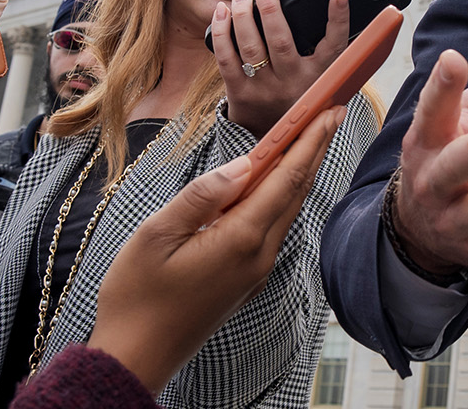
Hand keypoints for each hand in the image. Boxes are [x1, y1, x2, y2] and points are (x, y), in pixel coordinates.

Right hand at [87, 106, 347, 391]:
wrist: (137, 358)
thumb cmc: (137, 297)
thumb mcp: (157, 235)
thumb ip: (202, 195)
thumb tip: (243, 164)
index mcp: (240, 238)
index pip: (286, 178)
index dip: (310, 141)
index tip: (330, 109)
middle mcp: (258, 255)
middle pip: (295, 192)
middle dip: (315, 150)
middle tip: (331, 113)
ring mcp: (255, 271)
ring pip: (286, 212)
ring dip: (300, 174)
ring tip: (309, 140)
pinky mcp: (245, 280)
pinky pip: (272, 229)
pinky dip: (281, 199)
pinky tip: (274, 186)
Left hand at [209, 0, 350, 135]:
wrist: (278, 142)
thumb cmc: (301, 97)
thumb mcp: (324, 81)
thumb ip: (330, 55)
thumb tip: (339, 7)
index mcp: (319, 77)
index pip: (334, 46)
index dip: (338, 21)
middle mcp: (293, 84)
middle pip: (281, 41)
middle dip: (271, 7)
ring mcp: (264, 90)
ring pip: (251, 47)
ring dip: (244, 14)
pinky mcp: (240, 95)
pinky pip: (226, 59)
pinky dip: (222, 33)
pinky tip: (221, 12)